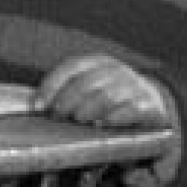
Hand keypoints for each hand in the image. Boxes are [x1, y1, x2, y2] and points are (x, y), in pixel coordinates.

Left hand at [33, 52, 174, 134]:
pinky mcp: (149, 105)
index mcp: (98, 62)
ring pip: (106, 96)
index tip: (39, 105)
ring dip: (87, 110)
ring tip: (78, 120)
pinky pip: (130, 110)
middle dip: (67, 101)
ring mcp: (135, 86)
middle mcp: (117, 70)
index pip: (71, 67)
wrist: (151, 104)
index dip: (52, 84)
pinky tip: (102, 124)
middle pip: (85, 83)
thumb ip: (67, 91)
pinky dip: (113, 118)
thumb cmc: (109, 99)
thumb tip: (35, 105)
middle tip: (57, 116)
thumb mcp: (90, 87)